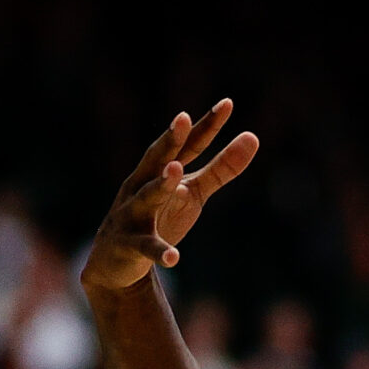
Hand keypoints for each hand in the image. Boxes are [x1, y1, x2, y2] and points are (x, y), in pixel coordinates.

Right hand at [82, 100, 259, 291]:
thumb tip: (253, 136)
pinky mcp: (128, 244)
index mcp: (159, 170)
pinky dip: (160, 251)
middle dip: (169, 141)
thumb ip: (222, 168)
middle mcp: (141, 186)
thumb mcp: (193, 192)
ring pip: (146, 197)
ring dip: (160, 184)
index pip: (187, 145)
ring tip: (175, 171)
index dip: (206, 125)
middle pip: (156, 160)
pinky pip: (146, 247)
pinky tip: (175, 257)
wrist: (114, 264)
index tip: (227, 104)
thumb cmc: (159, 217)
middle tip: (182, 118)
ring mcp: (131, 214)